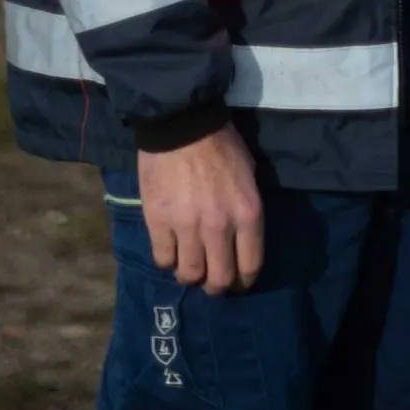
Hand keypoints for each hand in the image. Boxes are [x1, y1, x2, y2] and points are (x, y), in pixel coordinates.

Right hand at [137, 124, 264, 295]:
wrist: (180, 122)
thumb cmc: (220, 144)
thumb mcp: (249, 173)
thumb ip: (246, 208)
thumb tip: (243, 237)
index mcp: (247, 214)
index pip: (250, 266)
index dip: (244, 282)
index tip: (238, 283)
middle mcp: (220, 227)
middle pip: (220, 279)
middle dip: (216, 286)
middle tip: (211, 280)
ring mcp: (187, 227)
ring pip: (190, 274)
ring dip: (190, 275)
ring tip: (188, 266)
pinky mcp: (158, 222)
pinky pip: (163, 259)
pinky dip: (167, 260)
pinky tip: (170, 249)